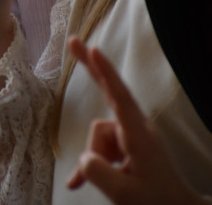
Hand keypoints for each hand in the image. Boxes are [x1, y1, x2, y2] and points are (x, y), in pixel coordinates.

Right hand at [66, 37, 209, 204]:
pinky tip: (77, 183)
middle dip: (90, 67)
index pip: (119, 96)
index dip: (105, 72)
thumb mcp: (124, 194)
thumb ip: (97, 172)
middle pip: (109, 91)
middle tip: (73, 41)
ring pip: (99, 136)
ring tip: (109, 183)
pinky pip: (102, 147)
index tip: (94, 49)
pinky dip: (94, 164)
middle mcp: (135, 127)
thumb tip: (83, 158)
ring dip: (96, 158)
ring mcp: (131, 134)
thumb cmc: (157, 202)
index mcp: (138, 135)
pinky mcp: (128, 144)